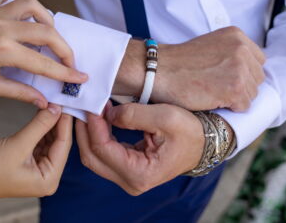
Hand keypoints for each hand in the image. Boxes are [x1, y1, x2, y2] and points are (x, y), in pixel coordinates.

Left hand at [0, 0, 87, 107]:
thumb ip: (20, 93)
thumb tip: (44, 103)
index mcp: (2, 50)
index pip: (43, 63)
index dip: (65, 72)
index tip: (80, 77)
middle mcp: (1, 26)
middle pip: (46, 32)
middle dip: (64, 49)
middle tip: (69, 62)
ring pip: (32, 5)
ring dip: (47, 20)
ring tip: (50, 36)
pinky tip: (27, 8)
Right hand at [0, 104, 72, 220]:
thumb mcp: (18, 144)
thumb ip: (40, 125)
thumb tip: (56, 109)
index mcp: (49, 179)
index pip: (64, 145)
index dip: (65, 122)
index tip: (67, 103)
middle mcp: (48, 176)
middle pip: (59, 143)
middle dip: (59, 122)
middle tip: (60, 99)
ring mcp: (38, 170)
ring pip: (50, 141)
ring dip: (49, 123)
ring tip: (52, 103)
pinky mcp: (29, 163)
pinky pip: (40, 142)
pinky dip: (40, 129)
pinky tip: (43, 113)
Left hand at [76, 102, 203, 195]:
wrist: (203, 144)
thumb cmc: (189, 132)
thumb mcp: (165, 117)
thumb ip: (133, 115)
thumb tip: (107, 113)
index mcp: (140, 173)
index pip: (102, 149)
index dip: (93, 125)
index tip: (92, 104)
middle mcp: (130, 181)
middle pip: (91, 157)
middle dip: (83, 130)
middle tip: (82, 106)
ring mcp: (127, 177)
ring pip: (93, 156)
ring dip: (88, 133)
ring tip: (89, 110)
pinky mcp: (126, 169)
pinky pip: (103, 154)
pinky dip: (97, 136)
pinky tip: (99, 118)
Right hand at [114, 27, 265, 111]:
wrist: (157, 70)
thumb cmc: (176, 63)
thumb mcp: (209, 47)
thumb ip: (229, 54)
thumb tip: (244, 72)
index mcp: (236, 36)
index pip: (257, 61)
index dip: (242, 74)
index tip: (224, 78)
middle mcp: (242, 48)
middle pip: (257, 78)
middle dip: (240, 87)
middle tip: (214, 87)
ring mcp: (239, 68)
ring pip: (251, 94)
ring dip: (233, 98)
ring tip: (210, 92)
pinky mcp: (234, 87)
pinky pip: (243, 106)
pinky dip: (228, 108)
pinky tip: (210, 99)